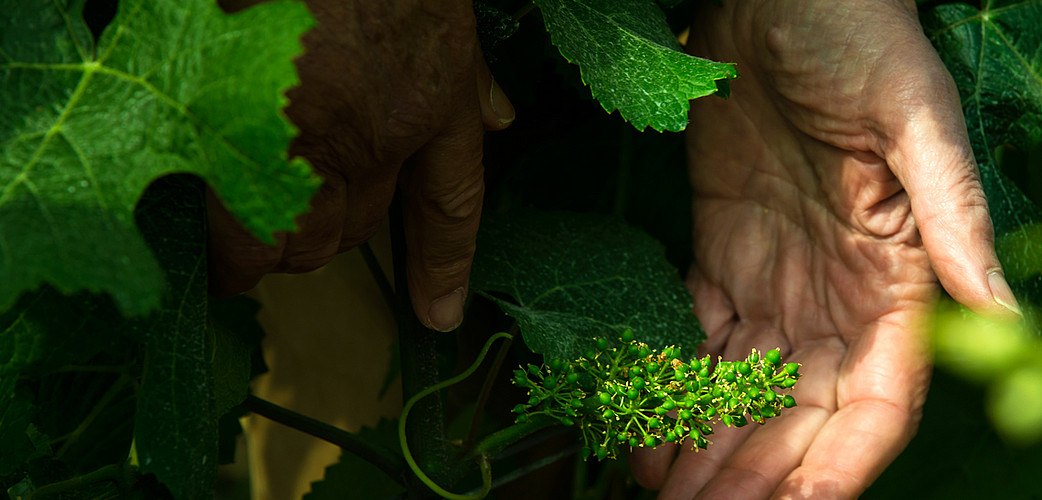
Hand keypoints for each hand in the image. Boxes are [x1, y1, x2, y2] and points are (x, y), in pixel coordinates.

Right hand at [208, 0, 514, 330]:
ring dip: (276, 241)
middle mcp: (387, 134)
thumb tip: (498, 114)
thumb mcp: (443, 16)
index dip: (443, 268)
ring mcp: (320, 141)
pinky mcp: (254, 137)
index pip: (450, 206)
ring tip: (245, 224)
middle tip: (290, 222)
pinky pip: (247, 227)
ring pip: (304, 236)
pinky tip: (211, 254)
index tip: (440, 316)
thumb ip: (467, 74)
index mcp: (437, 101)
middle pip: (357, 231)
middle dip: (325, 238)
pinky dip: (229, 249)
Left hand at [630, 0, 1020, 497]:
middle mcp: (833, 293)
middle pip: (797, 411)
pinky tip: (645, 422)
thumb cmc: (858, 37)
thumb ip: (947, 212)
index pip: (877, 399)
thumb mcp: (913, 115)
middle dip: (755, 474)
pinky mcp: (719, 253)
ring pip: (741, 386)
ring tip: (659, 489)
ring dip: (706, 442)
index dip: (841, 462)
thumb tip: (1000, 306)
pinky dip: (672, 380)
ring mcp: (774, 277)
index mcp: (892, 276)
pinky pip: (696, 333)